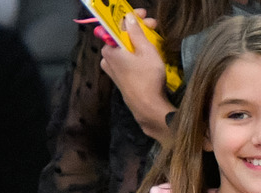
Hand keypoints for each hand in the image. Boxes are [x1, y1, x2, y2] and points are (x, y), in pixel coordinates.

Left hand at [100, 11, 175, 143]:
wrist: (148, 107)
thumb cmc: (147, 78)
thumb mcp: (146, 51)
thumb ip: (136, 32)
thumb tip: (129, 17)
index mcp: (110, 50)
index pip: (118, 26)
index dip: (132, 18)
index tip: (145, 16)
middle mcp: (107, 59)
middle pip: (121, 37)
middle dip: (137, 30)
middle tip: (153, 27)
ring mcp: (112, 71)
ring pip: (123, 49)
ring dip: (137, 42)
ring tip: (152, 41)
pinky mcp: (119, 80)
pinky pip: (125, 61)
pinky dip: (135, 55)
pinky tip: (147, 56)